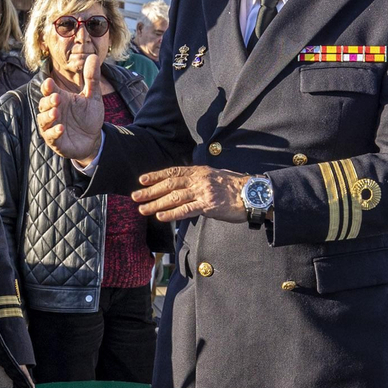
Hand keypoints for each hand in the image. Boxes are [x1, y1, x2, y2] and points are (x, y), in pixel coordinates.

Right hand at [37, 57, 103, 162]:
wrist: (94, 139)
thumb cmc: (89, 117)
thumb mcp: (93, 97)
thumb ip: (92, 78)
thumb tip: (93, 56)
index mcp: (60, 99)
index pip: (49, 90)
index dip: (47, 87)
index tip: (50, 82)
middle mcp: (53, 111)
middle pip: (44, 104)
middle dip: (49, 100)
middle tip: (57, 97)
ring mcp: (52, 126)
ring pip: (43, 120)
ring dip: (48, 116)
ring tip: (57, 112)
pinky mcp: (55, 141)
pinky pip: (50, 136)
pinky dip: (54, 132)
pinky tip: (61, 128)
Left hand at [132, 166, 248, 222]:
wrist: (252, 193)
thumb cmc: (235, 188)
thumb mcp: (215, 176)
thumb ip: (199, 180)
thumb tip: (186, 186)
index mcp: (200, 171)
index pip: (173, 171)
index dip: (156, 175)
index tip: (142, 180)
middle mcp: (199, 179)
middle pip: (170, 184)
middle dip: (151, 190)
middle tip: (135, 196)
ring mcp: (203, 191)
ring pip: (174, 197)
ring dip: (156, 203)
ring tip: (143, 209)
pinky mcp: (208, 205)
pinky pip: (186, 210)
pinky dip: (171, 213)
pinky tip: (160, 216)